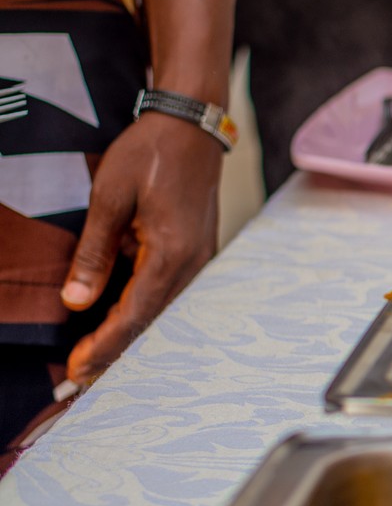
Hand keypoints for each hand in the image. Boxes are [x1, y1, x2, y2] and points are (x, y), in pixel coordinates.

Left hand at [59, 115, 223, 385]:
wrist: (191, 125)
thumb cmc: (151, 153)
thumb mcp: (109, 198)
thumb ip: (93, 253)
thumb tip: (75, 301)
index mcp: (171, 252)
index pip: (134, 314)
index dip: (104, 345)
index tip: (78, 369)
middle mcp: (194, 264)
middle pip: (154, 324)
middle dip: (118, 354)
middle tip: (84, 380)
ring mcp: (201, 261)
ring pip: (164, 313)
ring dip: (132, 337)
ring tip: (99, 359)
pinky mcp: (198, 253)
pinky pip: (171, 295)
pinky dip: (145, 314)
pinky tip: (122, 322)